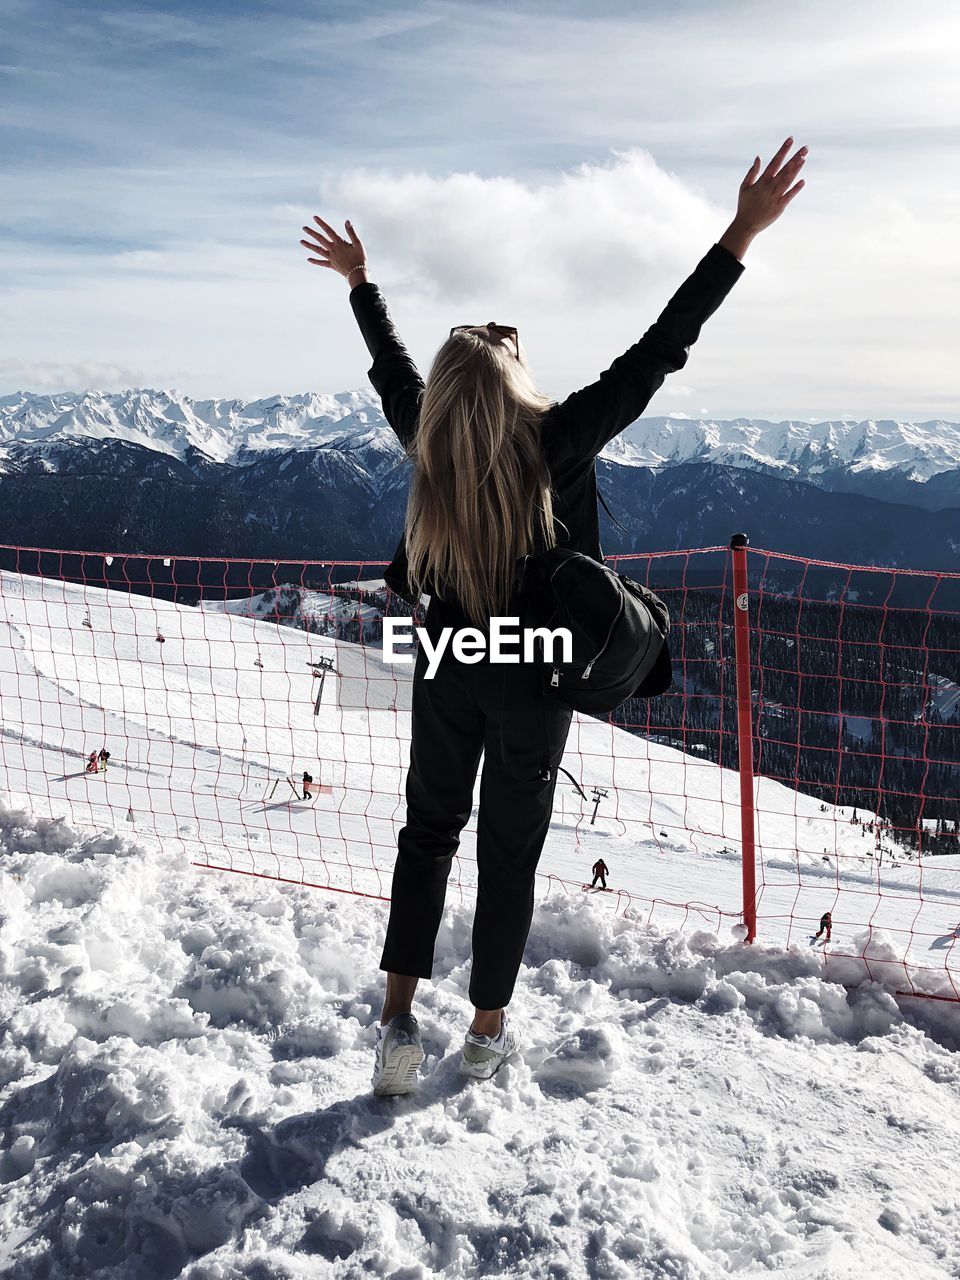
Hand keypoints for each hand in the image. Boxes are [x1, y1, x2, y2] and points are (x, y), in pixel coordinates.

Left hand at [300, 216, 367, 284]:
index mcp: (339, 243)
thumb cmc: (360, 258)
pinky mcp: (332, 265)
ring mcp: (331, 258)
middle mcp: (333, 250)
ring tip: (301, 241)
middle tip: (304, 228)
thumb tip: (347, 221)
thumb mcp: (358, 244)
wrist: (357, 274)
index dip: (321, 223)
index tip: (314, 217)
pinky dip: (315, 261)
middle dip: (312, 233)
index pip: (328, 231)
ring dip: (309, 245)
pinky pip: (322, 263)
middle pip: (320, 239)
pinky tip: (308, 259)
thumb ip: (351, 232)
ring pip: (318, 250)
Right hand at [719, 137, 806, 259]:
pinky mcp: (780, 207)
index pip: (775, 161)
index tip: (790, 140)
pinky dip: (795, 189)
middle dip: (795, 157)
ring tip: (804, 158)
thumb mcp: (744, 187)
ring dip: (796, 169)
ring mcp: (775, 197)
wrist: (746, 225)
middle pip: (785, 169)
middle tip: (805, 148)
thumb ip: (752, 172)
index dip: (783, 150)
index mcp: (762, 181)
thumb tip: (759, 157)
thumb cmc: (745, 205)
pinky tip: (802, 181)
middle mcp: (770, 187)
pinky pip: (789, 196)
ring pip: (788, 180)